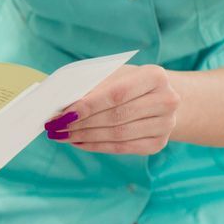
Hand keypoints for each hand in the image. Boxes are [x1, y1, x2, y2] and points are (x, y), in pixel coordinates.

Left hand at [48, 64, 179, 154]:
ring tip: (62, 135)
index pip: (117, 94)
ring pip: (118, 135)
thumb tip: (62, 104)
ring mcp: (166, 124)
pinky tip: (78, 142)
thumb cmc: (129, 82)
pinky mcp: (158, 143)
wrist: (160, 97)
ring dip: (85, 137)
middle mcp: (167, 100)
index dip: (88, 106)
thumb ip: (92, 85)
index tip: (63, 114)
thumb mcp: (114, 75)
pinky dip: (97, 146)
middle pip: (116, 117)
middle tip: (56, 126)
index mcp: (155, 76)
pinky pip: (122, 148)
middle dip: (81, 123)